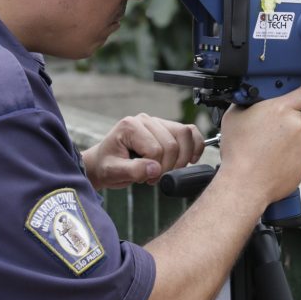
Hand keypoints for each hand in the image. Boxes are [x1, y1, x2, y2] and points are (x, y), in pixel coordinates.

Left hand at [82, 114, 203, 189]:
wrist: (105, 163)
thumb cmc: (107, 166)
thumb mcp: (113, 171)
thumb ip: (133, 170)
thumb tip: (155, 169)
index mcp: (130, 126)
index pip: (155, 149)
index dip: (155, 169)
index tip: (145, 179)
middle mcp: (146, 120)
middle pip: (172, 144)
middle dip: (168, 167)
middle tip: (155, 178)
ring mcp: (159, 122)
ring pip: (185, 135)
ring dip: (183, 158)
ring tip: (169, 170)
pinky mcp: (169, 128)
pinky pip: (191, 132)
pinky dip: (196, 146)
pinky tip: (191, 159)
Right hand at [217, 85, 300, 205]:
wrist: (245, 184)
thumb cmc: (238, 152)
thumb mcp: (234, 117)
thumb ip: (249, 102)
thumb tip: (253, 98)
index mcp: (280, 108)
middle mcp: (297, 123)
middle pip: (298, 117)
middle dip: (287, 122)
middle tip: (269, 134)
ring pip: (300, 136)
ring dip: (290, 141)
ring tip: (269, 153)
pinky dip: (294, 157)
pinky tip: (277, 162)